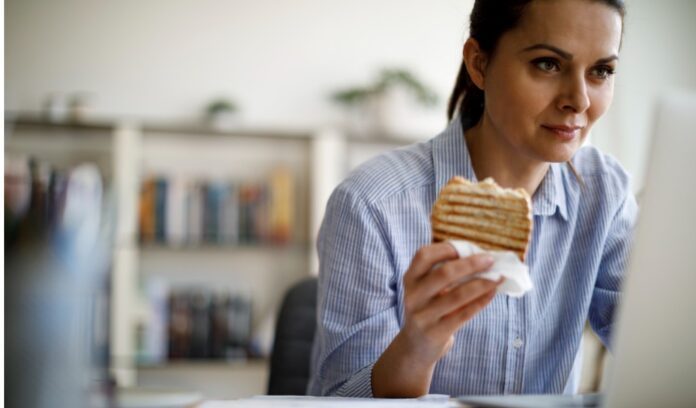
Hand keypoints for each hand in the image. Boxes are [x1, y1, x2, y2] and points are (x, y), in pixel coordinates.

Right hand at [372, 242, 499, 396]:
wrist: (415, 347)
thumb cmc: (428, 310)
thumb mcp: (426, 290)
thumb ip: (444, 275)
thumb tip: (481, 258)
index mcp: (410, 279)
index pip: (424, 256)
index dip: (446, 249)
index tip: (467, 247)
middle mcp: (413, 296)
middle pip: (443, 274)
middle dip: (470, 264)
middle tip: (490, 260)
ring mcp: (423, 316)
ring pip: (457, 295)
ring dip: (482, 284)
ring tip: (499, 277)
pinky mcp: (435, 332)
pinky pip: (463, 314)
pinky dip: (481, 301)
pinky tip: (492, 293)